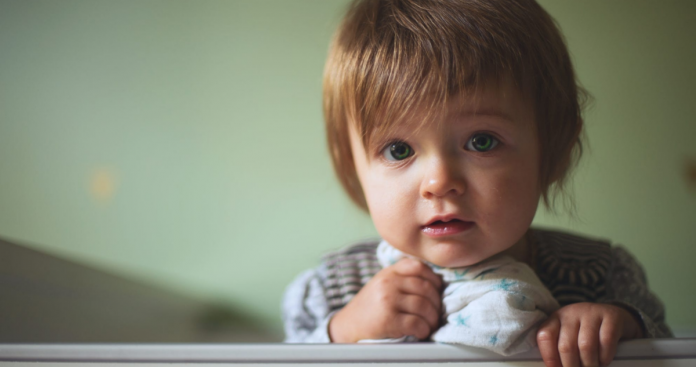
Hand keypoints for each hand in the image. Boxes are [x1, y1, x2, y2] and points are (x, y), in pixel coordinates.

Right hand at [328, 258, 442, 342]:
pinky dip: (424, 329)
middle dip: (436, 303)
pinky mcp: (388, 320)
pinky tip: (421, 332)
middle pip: (425, 288)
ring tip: (430, 325)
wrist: (347, 326)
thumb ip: (402, 278)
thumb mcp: (381, 284)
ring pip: (424, 306)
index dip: (433, 279)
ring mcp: (387, 300)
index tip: (437, 291)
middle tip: (436, 313)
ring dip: (432, 319)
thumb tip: (435, 282)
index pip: (418, 266)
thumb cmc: (369, 308)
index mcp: (388, 272)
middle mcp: (388, 283)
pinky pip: (417, 323)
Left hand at [536, 302, 643, 366]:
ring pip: (585, 346)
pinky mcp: (611, 316)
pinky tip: (604, 360)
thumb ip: (561, 350)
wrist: (616, 317)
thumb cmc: (588, 332)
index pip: (545, 336)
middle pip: (566, 346)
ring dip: (589, 364)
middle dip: (571, 366)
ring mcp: (591, 312)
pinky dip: (605, 357)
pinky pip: (606, 341)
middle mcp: (571, 312)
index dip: (550, 358)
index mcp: (557, 318)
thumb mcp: (571, 336)